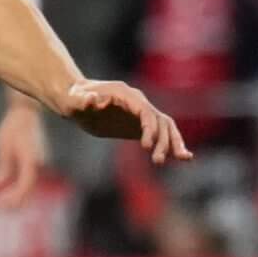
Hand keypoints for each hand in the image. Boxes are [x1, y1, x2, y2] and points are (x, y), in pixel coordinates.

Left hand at [0, 98, 48, 203]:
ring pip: (28, 183)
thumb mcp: (4, 145)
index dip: (15, 196)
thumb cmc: (13, 126)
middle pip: (28, 187)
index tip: (1, 202)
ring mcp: (38, 162)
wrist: (26, 112)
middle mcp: (38, 163)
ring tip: (2, 201)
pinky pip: (27, 177)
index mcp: (31, 160)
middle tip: (0, 208)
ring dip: (17, 194)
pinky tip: (9, 190)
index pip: (25, 185)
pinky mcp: (35, 160)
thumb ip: (3, 165)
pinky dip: (19, 186)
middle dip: (15, 200)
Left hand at [57, 79, 189, 163]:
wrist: (76, 99)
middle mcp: (138, 103)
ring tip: (183, 159)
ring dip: (173, 142)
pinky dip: (172, 144)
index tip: (146, 146)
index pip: (145, 111)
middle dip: (163, 140)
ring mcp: (141, 113)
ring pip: (166, 126)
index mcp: (126, 95)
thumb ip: (83, 101)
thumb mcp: (73, 101)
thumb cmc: (73, 99)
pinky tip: (183, 157)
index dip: (148, 127)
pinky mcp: (140, 125)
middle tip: (157, 161)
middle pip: (160, 120)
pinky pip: (160, 133)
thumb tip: (93, 99)